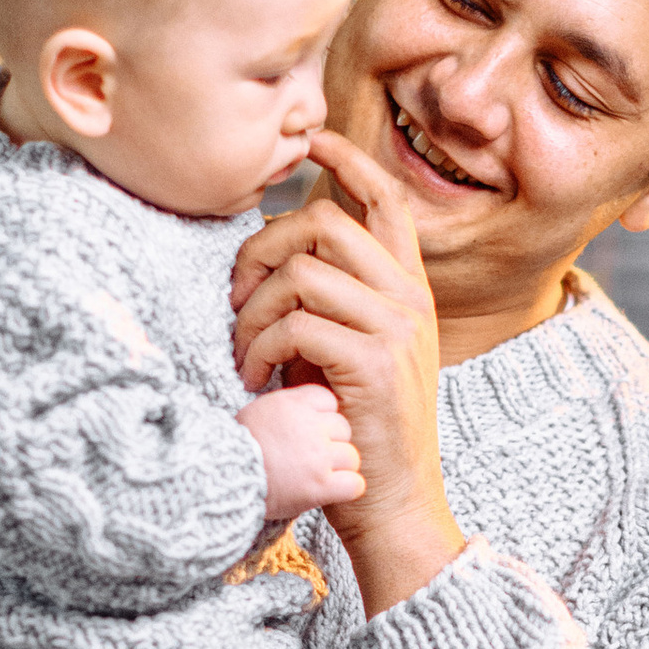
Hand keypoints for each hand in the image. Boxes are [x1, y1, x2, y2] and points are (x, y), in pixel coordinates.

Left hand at [233, 130, 461, 612]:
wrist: (395, 506)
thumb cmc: (357, 431)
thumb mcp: (348, 352)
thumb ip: (328, 303)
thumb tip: (272, 262)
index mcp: (409, 290)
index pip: (386, 200)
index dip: (346, 161)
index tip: (308, 142)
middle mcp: (409, 299)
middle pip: (325, 222)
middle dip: (262, 248)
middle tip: (238, 296)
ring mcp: (396, 330)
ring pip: (302, 270)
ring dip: (253, 309)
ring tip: (244, 352)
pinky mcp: (373, 364)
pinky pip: (296, 323)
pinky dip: (259, 346)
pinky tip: (256, 377)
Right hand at [239, 382, 362, 523]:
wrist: (219, 480)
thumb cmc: (234, 449)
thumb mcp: (258, 413)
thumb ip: (285, 409)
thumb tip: (304, 409)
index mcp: (292, 403)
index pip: (328, 400)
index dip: (321, 418)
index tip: (308, 433)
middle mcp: (309, 425)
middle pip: (343, 428)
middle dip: (331, 443)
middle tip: (310, 459)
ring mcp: (318, 456)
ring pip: (351, 456)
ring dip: (339, 468)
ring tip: (317, 477)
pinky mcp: (321, 485)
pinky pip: (355, 483)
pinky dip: (346, 490)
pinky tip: (329, 492)